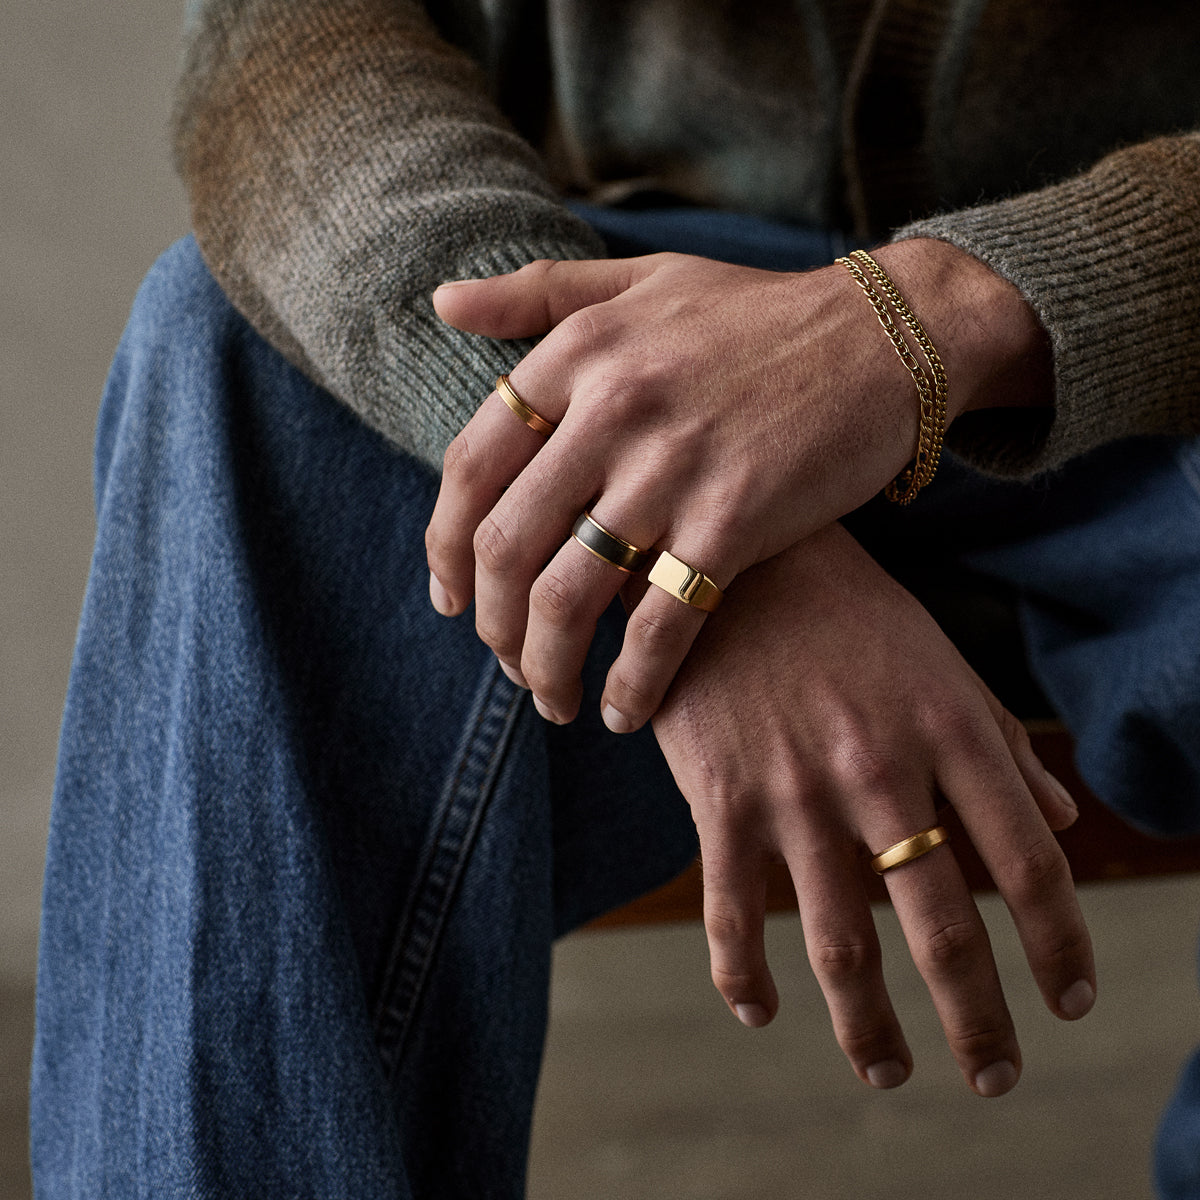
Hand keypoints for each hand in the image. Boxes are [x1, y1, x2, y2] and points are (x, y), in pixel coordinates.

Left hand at [426, 240, 1049, 732]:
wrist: (888, 337)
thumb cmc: (761, 313)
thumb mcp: (643, 278)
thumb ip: (539, 293)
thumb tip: (444, 301)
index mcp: (579, 354)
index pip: (470, 468)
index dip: (444, 548)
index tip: (451, 597)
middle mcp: (612, 408)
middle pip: (505, 546)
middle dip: (492, 625)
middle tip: (504, 661)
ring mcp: (672, 468)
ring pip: (568, 598)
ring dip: (546, 667)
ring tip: (554, 700)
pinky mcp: (735, 522)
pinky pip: (658, 626)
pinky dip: (632, 684)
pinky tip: (625, 713)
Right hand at [650, 523, 1093, 1096]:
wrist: (729, 558)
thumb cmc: (844, 611)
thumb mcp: (937, 663)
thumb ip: (1002, 744)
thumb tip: (1067, 820)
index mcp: (950, 730)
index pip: (1031, 865)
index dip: (1062, 946)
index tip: (1071, 1001)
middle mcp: (882, 771)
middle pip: (946, 929)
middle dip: (980, 1022)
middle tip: (996, 1076)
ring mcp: (796, 791)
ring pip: (841, 948)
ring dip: (871, 1033)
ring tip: (890, 1073)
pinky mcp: (720, 798)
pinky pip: (731, 916)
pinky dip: (744, 979)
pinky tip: (761, 1011)